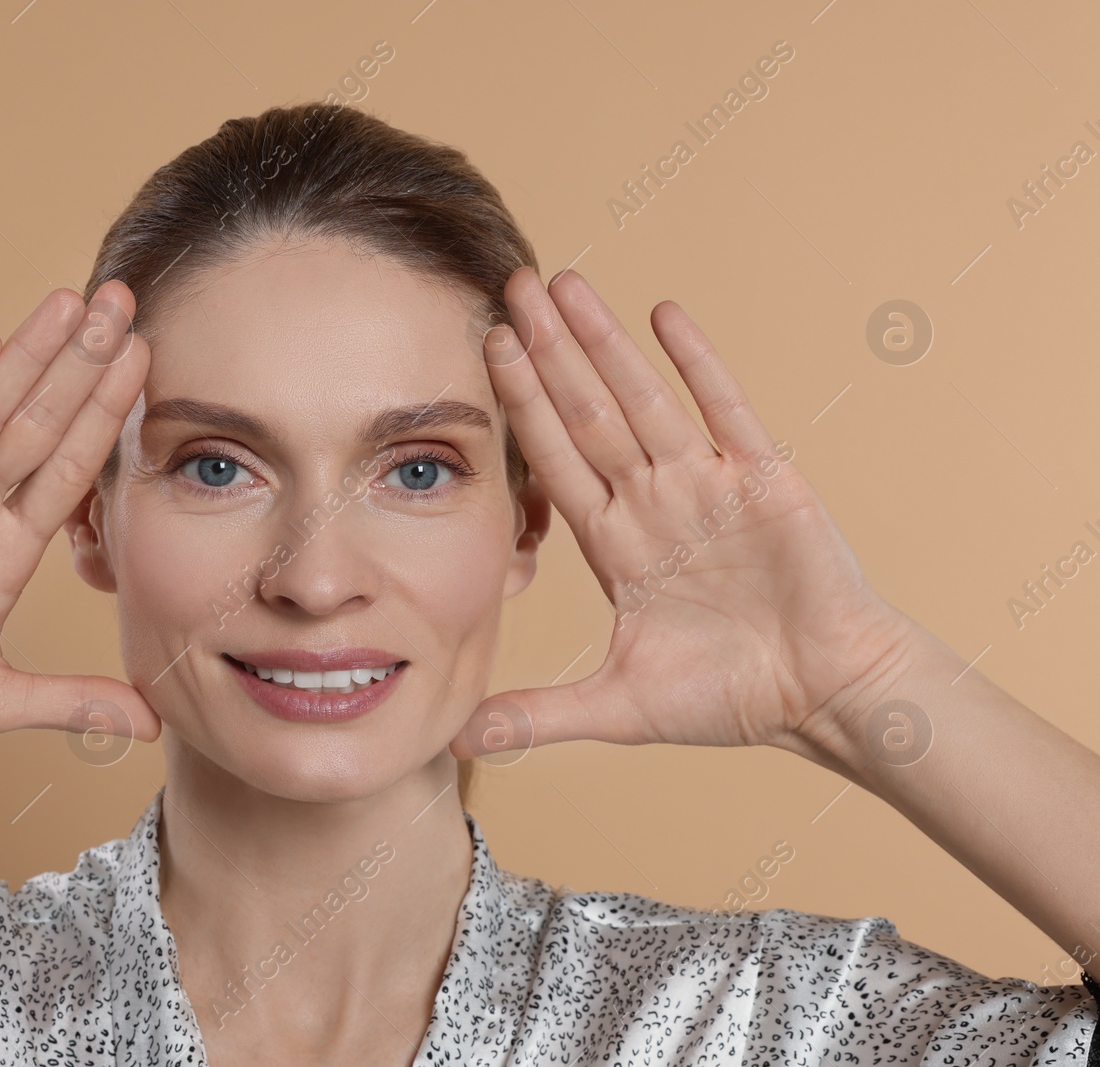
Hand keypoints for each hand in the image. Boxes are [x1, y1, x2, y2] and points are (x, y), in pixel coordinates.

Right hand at [0, 281, 159, 754]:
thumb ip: (69, 704)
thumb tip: (153, 728)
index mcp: (3, 551)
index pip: (69, 470)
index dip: (107, 417)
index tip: (148, 365)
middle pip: (38, 422)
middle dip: (82, 364)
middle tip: (125, 300)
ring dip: (27, 356)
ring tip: (72, 303)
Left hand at [452, 268, 911, 757]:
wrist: (825, 698)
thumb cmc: (732, 698)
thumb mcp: (618, 708)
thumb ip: (537, 716)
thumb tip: (454, 744)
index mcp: (618, 544)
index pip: (555, 460)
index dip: (520, 406)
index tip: (483, 352)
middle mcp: (654, 501)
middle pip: (588, 413)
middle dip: (548, 351)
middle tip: (510, 285)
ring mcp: (707, 486)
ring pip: (643, 400)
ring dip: (603, 343)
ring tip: (565, 284)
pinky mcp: (764, 482)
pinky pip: (726, 411)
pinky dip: (697, 364)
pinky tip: (663, 315)